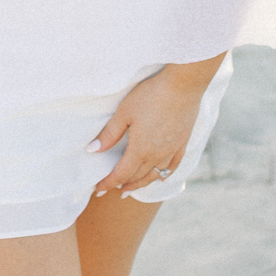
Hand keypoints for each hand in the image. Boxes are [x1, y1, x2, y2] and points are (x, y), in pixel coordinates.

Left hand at [89, 64, 214, 196]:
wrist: (183, 86)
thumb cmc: (151, 96)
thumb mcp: (124, 112)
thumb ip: (109, 134)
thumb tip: (92, 150)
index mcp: (141, 149)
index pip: (121, 174)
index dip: (108, 182)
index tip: (98, 189)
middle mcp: (157, 155)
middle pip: (138, 177)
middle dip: (123, 184)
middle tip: (111, 189)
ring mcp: (172, 151)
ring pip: (155, 175)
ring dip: (141, 183)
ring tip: (130, 188)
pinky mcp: (183, 143)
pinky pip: (173, 167)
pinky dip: (165, 175)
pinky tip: (161, 178)